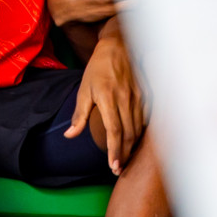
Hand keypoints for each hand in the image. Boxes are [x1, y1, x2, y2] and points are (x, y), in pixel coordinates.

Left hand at [66, 25, 143, 175]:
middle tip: (118, 169)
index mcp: (108, 99)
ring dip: (132, 146)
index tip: (114, 166)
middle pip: (128, 134)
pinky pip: (146, 119)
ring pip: (138, 129)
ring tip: (125, 159)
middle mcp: (126, 100)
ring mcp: (139, 97)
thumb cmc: (98, 68)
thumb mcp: (83, 90)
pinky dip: (141, 132)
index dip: (115, 151)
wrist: (118, 47)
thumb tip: (69, 136)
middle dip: (125, 155)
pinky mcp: (146, 95)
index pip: (114, 131)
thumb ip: (78, 114)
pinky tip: (135, 141)